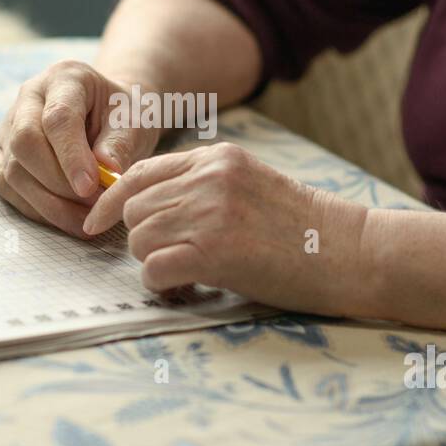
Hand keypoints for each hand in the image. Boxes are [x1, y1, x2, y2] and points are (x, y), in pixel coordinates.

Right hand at [0, 60, 159, 236]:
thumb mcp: (133, 120)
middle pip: (25, 143)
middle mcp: (28, 98)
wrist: (106, 115)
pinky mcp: (3, 156)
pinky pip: (9, 189)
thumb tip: (108, 172)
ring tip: (86, 218)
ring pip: (13, 171)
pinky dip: (38, 210)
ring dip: (50, 203)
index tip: (91, 187)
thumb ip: (120, 143)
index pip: (57, 117)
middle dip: (58, 183)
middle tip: (93, 206)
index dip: (71, 156)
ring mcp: (9, 127)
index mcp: (64, 78)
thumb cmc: (122, 115)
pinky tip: (67, 218)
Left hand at [82, 142, 373, 315]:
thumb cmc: (303, 229)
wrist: (350, 251)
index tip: (96, 222)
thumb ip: (203, 185)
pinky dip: (162, 285)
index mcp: (216, 158)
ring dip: (154, 262)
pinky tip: (187, 287)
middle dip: (142, 238)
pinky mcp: (213, 252)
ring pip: (140, 239)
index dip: (110, 200)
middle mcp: (208, 179)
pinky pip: (154, 270)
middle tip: (171, 258)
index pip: (139, 172)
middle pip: (134, 209)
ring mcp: (210, 214)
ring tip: (187, 273)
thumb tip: (147, 208)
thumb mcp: (250, 184)